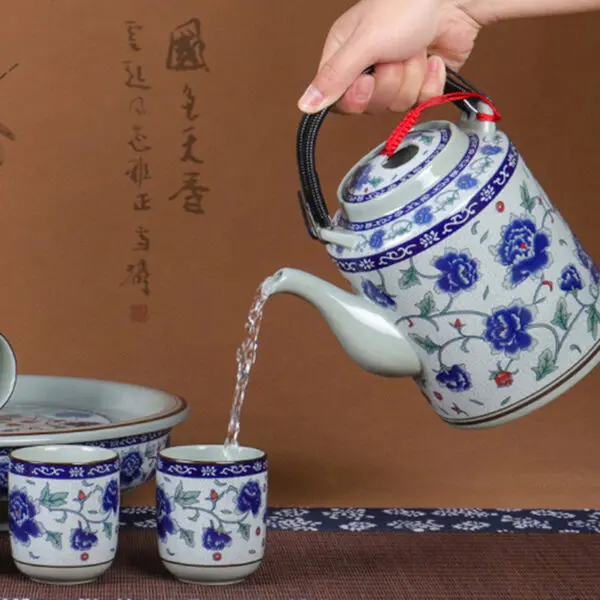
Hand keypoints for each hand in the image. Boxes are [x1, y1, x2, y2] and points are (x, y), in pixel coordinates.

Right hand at [298, 0, 483, 114]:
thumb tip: (304, 105)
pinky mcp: (422, 83)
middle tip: (394, 55)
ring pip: (398, 104)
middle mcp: (370, 69)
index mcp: (346, 56)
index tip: (367, 80)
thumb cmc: (406, 5)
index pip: (340, 100)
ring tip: (415, 49)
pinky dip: (432, 79)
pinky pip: (423, 101)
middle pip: (372, 106)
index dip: (355, 98)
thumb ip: (334, 77)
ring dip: (412, 76)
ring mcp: (398, 78)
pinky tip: (433, 58)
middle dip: (389, 82)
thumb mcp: (363, 42)